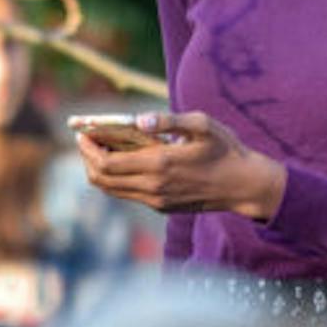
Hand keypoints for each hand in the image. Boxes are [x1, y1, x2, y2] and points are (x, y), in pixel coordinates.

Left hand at [75, 111, 286, 220]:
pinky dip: (116, 178)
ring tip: (100, 149)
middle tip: (86, 139)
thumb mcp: (202, 125)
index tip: (82, 133)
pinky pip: (128, 194)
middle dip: (88, 159)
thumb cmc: (225, 149)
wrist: (244, 185)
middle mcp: (153, 187)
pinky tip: (122, 161)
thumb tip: (138, 120)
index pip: (107, 163)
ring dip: (100, 170)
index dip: (88, 149)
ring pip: (112, 190)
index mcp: (159, 164)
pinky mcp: (162, 207)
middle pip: (102, 179)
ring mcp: (157, 200)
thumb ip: (169, 120)